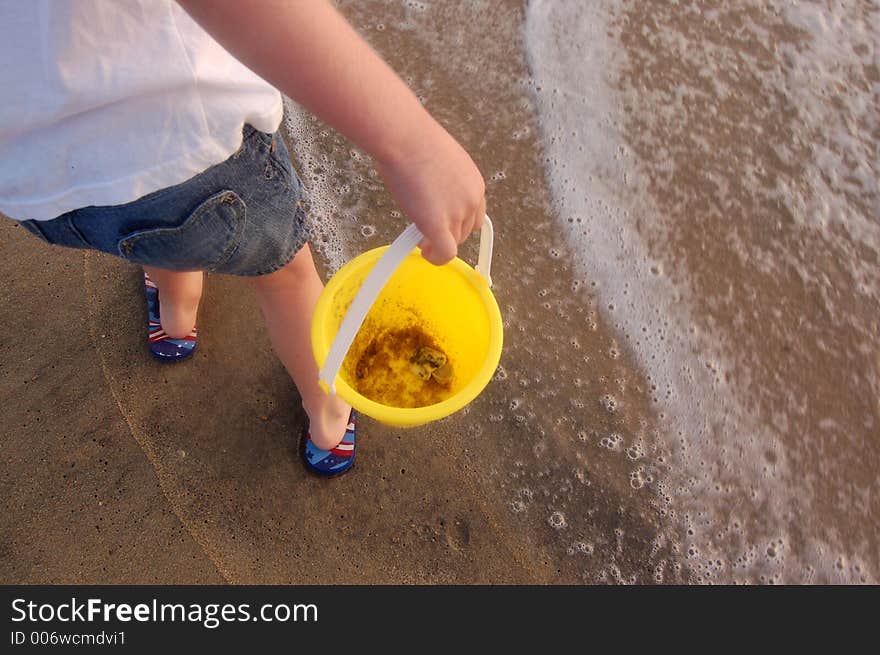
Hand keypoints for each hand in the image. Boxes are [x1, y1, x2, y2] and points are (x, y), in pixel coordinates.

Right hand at [376, 125, 485, 264]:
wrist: (404, 138)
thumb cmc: (413, 141)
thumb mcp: (440, 161)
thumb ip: (443, 183)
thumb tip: (429, 194)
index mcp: (474, 183)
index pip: (475, 214)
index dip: (459, 222)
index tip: (445, 224)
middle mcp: (471, 199)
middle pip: (465, 231)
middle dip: (447, 234)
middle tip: (427, 232)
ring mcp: (457, 213)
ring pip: (454, 243)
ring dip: (438, 244)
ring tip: (421, 238)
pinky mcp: (439, 224)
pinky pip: (445, 254)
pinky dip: (436, 258)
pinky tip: (425, 252)